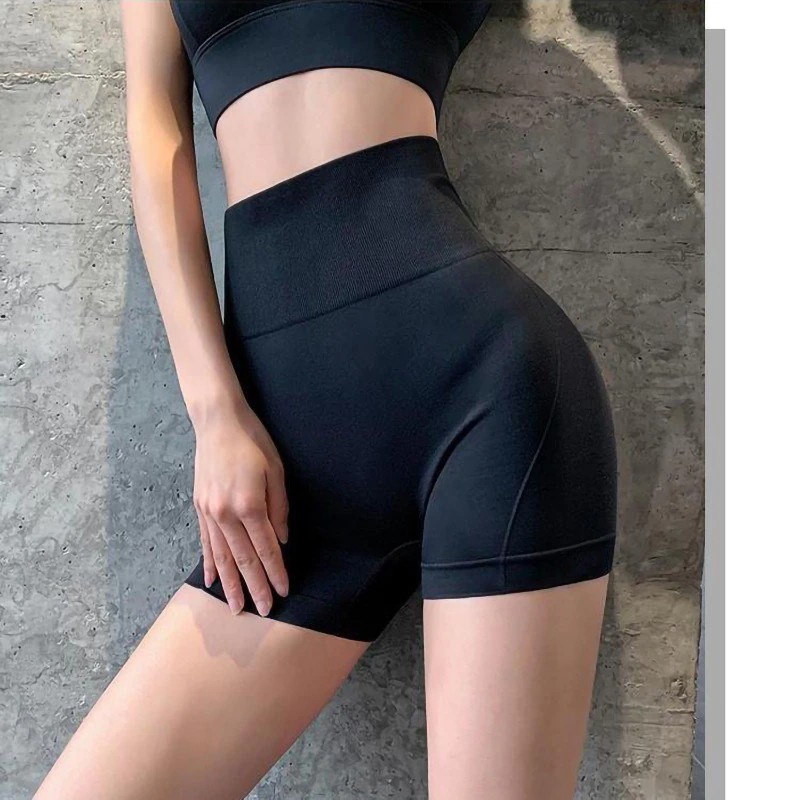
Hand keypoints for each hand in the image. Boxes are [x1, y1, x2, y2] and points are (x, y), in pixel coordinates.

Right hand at [191, 396, 289, 615]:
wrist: (218, 422)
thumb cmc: (253, 442)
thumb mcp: (277, 471)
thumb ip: (279, 508)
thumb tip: (281, 539)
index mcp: (249, 505)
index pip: (266, 548)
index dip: (276, 572)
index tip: (283, 591)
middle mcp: (226, 514)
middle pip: (243, 559)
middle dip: (254, 587)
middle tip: (263, 611)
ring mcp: (209, 512)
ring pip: (221, 557)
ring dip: (229, 584)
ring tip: (235, 608)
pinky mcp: (199, 508)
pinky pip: (205, 543)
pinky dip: (209, 564)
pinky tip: (212, 581)